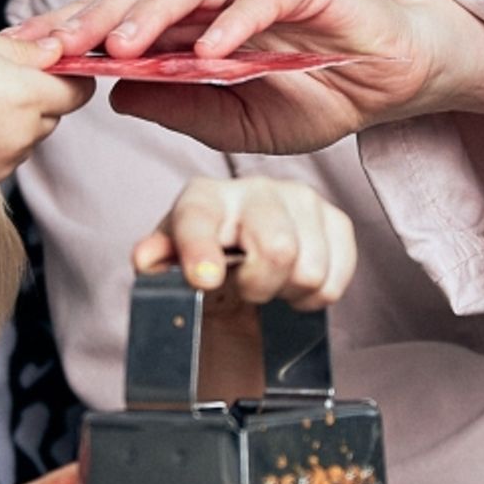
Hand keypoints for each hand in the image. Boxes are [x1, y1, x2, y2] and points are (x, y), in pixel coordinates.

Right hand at [0, 32, 91, 185]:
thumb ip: (25, 50)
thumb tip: (57, 51)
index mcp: (28, 94)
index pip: (77, 90)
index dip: (69, 78)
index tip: (53, 69)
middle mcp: (25, 131)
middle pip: (52, 114)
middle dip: (36, 99)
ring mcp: (8, 158)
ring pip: (28, 137)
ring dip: (15, 122)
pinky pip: (7, 156)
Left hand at [13, 0, 483, 154]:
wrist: (392, 82)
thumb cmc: (316, 95)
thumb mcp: (237, 123)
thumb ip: (180, 106)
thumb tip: (116, 95)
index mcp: (191, 22)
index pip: (120, 18)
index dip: (74, 31)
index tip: (27, 53)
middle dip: (94, 19)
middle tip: (55, 47)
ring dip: (153, 12)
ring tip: (120, 46)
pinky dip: (236, 22)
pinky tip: (211, 52)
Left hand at [133, 176, 357, 307]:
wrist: (244, 263)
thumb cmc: (206, 261)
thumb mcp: (171, 265)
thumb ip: (158, 260)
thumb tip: (146, 258)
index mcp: (204, 198)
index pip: (201, 220)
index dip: (202, 251)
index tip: (205, 281)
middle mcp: (256, 189)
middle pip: (278, 248)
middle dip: (260, 285)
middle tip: (246, 291)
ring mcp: (301, 200)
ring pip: (311, 269)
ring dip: (288, 292)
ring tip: (271, 284)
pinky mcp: (335, 220)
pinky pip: (338, 275)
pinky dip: (316, 295)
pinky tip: (294, 283)